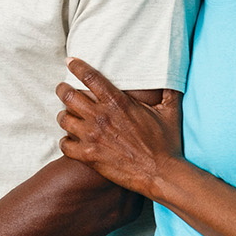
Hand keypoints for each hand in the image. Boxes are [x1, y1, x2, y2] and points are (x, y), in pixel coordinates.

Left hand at [56, 57, 181, 196]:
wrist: (160, 173)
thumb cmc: (166, 143)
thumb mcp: (170, 111)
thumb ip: (169, 90)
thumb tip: (173, 74)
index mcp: (118, 102)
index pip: (89, 76)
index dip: (76, 66)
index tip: (70, 62)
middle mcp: (101, 117)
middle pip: (68, 95)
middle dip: (62, 89)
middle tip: (62, 89)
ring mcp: (93, 137)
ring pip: (63, 119)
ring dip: (63, 115)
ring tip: (65, 115)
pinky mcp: (89, 156)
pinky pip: (65, 145)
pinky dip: (65, 141)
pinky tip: (69, 140)